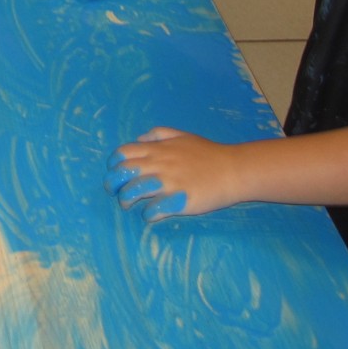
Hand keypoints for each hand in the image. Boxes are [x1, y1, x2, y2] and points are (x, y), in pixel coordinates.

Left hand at [105, 127, 239, 220]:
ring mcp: (168, 182)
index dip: (113, 164)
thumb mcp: (182, 135)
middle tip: (115, 192)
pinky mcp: (178, 200)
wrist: (234, 170)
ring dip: (126, 200)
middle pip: (122, 172)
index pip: (122, 153)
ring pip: (133, 190)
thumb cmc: (208, 154)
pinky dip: (147, 214)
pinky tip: (151, 214)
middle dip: (112, 184)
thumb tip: (139, 138)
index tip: (115, 173)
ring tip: (129, 205)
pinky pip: (153, 209)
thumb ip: (159, 134)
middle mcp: (159, 164)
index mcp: (157, 149)